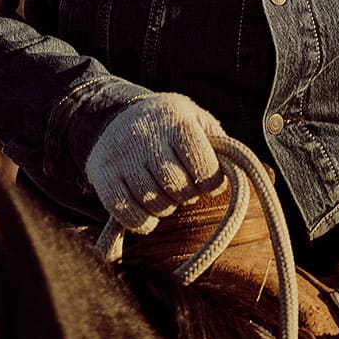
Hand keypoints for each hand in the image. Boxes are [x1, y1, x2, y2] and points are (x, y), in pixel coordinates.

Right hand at [85, 92, 225, 233]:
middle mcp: (146, 136)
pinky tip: (150, 214)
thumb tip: (235, 170)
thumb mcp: (196, 119)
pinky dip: (144, 222)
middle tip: (187, 189)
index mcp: (176, 120)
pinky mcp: (102, 176)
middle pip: (177, 185)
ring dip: (167, 207)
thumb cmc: (169, 124)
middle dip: (188, 194)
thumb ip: (218, 142)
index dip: (212, 182)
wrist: (115, 116)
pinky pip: (127, 213)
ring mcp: (121, 157)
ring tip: (168, 195)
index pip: (202, 163)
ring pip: (153, 201)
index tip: (211, 183)